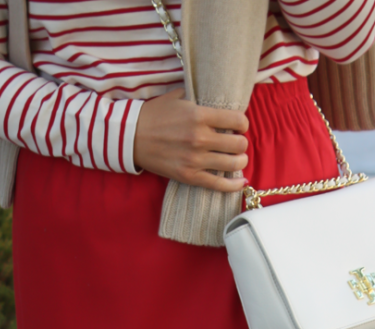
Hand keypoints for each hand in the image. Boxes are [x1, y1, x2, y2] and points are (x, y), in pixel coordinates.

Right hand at [133, 88, 248, 190]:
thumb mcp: (177, 98)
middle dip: (241, 142)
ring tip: (237, 159)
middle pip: (239, 144)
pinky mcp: (189, 176)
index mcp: (199, 115)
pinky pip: (219, 184)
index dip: (242, 123)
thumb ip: (199, 99)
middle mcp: (200, 138)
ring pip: (233, 164)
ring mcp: (195, 159)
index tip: (239, 126)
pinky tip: (240, 182)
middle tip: (236, 142)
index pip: (237, 120)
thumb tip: (217, 101)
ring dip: (240, 161)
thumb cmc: (154, 115)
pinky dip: (233, 185)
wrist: (131, 137)